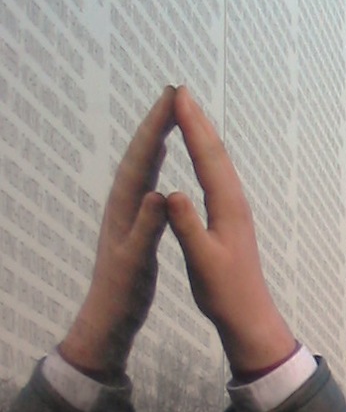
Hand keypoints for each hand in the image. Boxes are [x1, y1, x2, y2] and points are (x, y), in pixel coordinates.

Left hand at [58, 87, 174, 377]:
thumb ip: (146, 227)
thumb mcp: (136, 262)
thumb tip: (155, 192)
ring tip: (169, 115)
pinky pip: (144, 181)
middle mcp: (122, 203)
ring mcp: (125, 211)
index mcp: (124, 209)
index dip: (155, 128)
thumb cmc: (122, 294)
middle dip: (155, 123)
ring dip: (154, 137)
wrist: (106, 318)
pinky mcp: (132, 221)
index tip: (171, 100)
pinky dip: (153, 162)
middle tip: (173, 93)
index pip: (141, 159)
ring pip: (141, 164)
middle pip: (139, 154)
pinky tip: (160, 158)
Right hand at [166, 87, 295, 376]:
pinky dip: (207, 158)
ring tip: (189, 112)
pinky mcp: (231, 220)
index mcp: (227, 209)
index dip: (193, 126)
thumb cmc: (225, 293)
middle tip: (181, 91)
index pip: (208, 158)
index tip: (179, 97)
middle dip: (198, 121)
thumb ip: (187, 227)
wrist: (249, 315)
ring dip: (204, 136)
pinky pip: (217, 178)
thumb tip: (172, 192)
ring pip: (219, 164)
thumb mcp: (202, 261)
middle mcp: (235, 204)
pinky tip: (201, 156)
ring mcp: (235, 211)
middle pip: (216, 154)